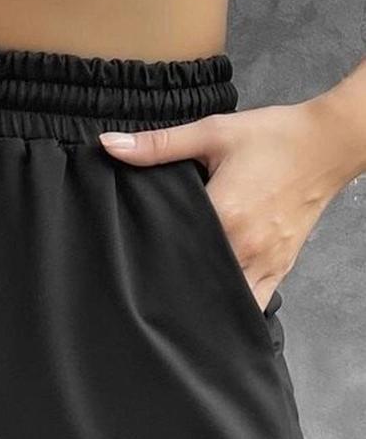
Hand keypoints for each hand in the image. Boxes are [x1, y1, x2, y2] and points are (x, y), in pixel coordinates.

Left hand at [99, 99, 354, 310]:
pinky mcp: (280, 267)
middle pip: (194, 280)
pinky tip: (213, 303)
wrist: (327, 143)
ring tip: (176, 297)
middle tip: (143, 287)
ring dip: (200, 300)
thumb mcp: (212, 132)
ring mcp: (264, 261)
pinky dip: (233, 305)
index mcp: (223, 215)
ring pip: (224, 300)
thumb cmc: (273, 137)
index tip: (127, 266)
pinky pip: (253, 302)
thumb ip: (158, 144)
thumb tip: (110, 145)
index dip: (147, 259)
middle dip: (169, 284)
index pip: (172, 250)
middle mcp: (244, 246)